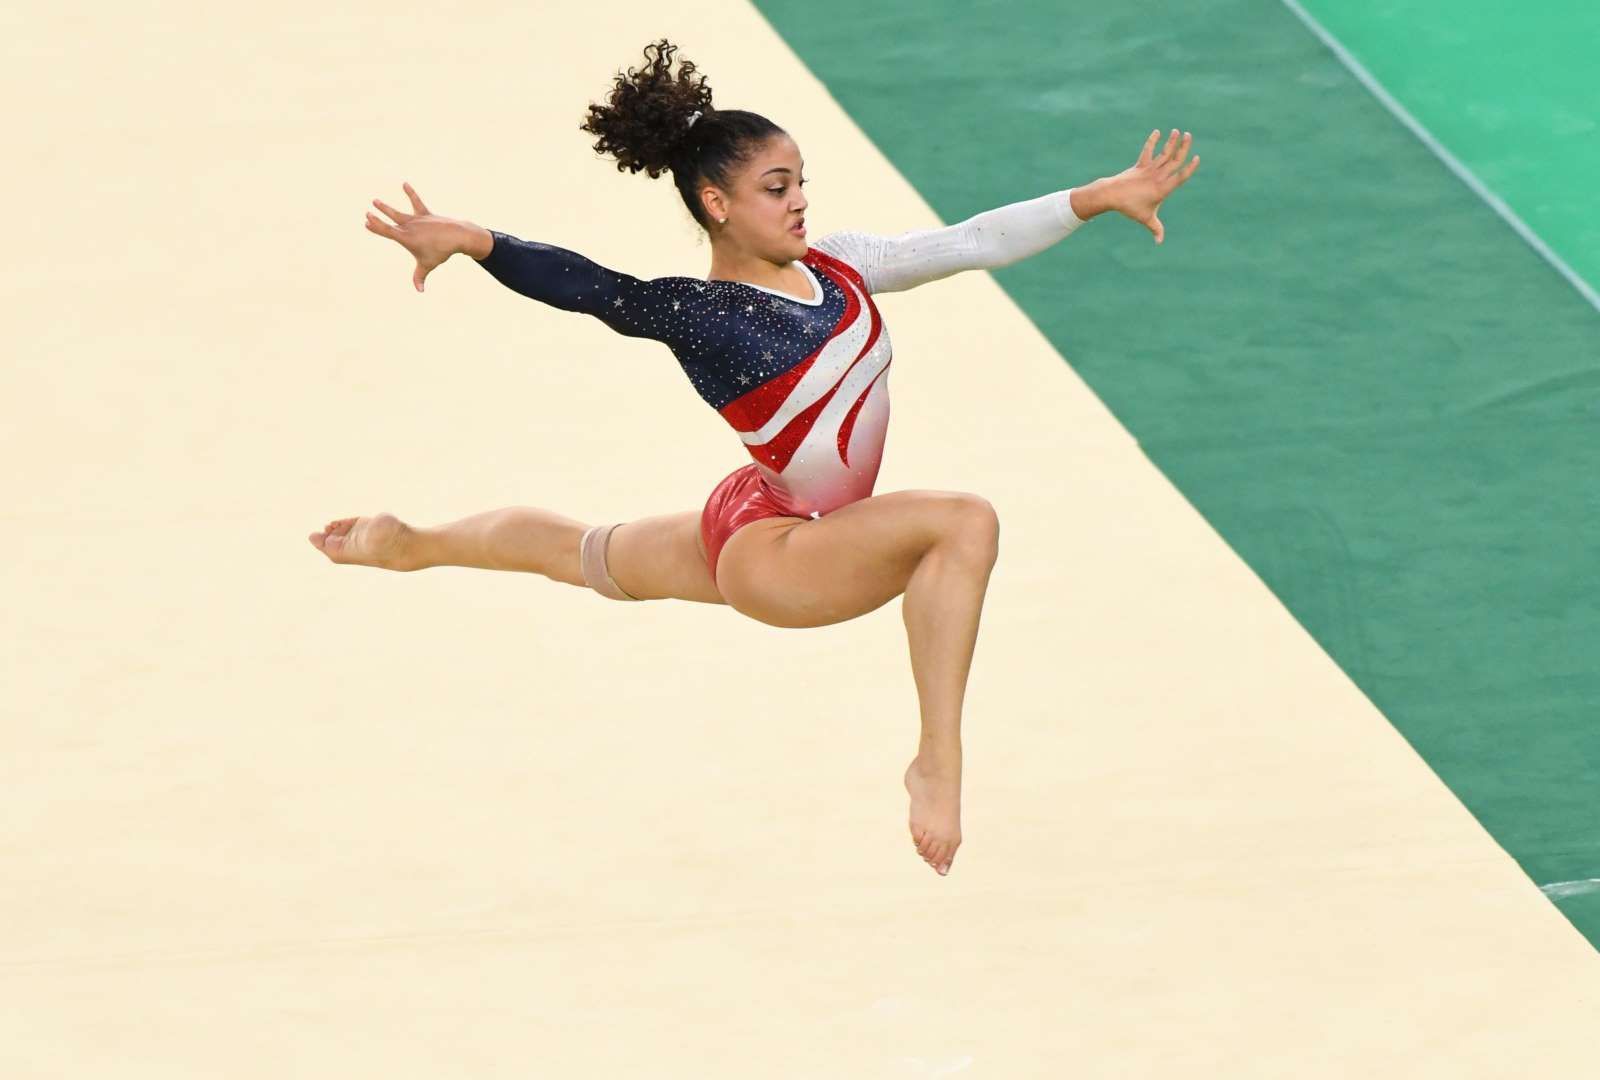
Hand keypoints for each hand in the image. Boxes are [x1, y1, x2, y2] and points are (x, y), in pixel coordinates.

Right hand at [363, 182, 465, 291]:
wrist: (457, 237)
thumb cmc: (441, 252)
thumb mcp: (428, 265)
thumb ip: (420, 277)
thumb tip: (420, 291)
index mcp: (407, 238)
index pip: (388, 231)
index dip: (377, 226)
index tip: (367, 221)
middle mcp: (410, 227)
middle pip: (391, 221)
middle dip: (379, 217)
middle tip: (368, 212)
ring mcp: (417, 219)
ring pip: (399, 212)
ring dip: (387, 207)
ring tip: (375, 200)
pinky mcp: (426, 213)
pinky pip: (417, 202)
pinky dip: (411, 193)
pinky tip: (404, 183)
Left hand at [1104, 129, 1199, 244]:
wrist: (1112, 195)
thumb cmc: (1130, 208)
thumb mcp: (1146, 219)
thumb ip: (1156, 229)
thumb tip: (1159, 243)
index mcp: (1163, 189)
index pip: (1181, 177)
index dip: (1190, 168)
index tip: (1197, 158)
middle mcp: (1158, 177)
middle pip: (1174, 160)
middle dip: (1183, 147)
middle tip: (1189, 135)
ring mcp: (1149, 169)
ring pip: (1163, 153)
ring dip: (1170, 141)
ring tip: (1177, 131)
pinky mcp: (1140, 165)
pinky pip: (1148, 150)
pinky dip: (1152, 141)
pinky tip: (1157, 131)